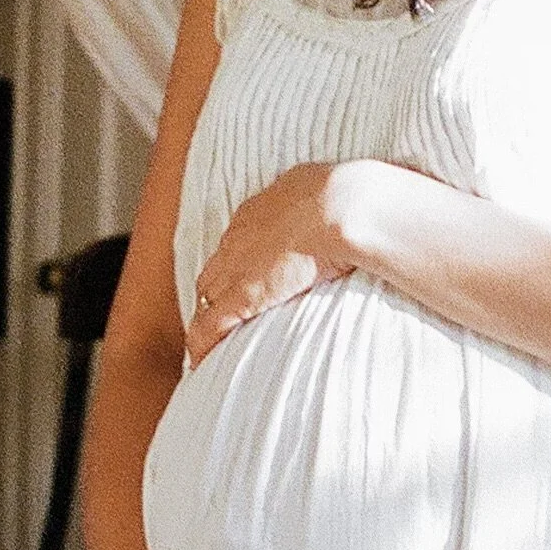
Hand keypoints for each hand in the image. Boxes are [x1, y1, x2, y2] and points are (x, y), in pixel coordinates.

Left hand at [187, 162, 368, 365]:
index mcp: (262, 210)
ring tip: (214, 338)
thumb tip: (349, 207)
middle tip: (225, 311)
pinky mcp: (243, 295)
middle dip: (217, 289)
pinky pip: (210, 324)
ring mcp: (238, 266)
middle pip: (216, 268)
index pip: (238, 241)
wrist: (341, 206)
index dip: (240, 262)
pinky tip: (200, 359)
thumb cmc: (347, 197)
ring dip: (209, 315)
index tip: (248, 276)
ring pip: (207, 296)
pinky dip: (202, 342)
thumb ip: (328, 203)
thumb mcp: (331, 190)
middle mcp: (241, 236)